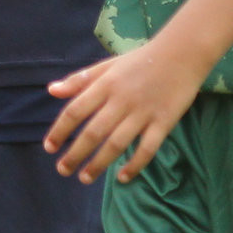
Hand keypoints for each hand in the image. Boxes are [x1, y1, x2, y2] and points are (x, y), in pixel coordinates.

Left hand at [45, 45, 203, 182]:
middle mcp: (121, 100)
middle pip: (93, 132)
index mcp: (105, 84)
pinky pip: (147, 148)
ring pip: (117, 143)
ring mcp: (143, 112)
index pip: (75, 110)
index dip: (60, 130)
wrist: (182, 53)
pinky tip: (122, 177)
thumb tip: (51, 91)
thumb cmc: (140, 60)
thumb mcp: (107, 65)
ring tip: (85, 178)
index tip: (50, 148)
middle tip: (63, 170)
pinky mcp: (164, 122)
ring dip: (99, 164)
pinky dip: (135, 165)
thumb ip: (79, 80)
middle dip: (75, 154)